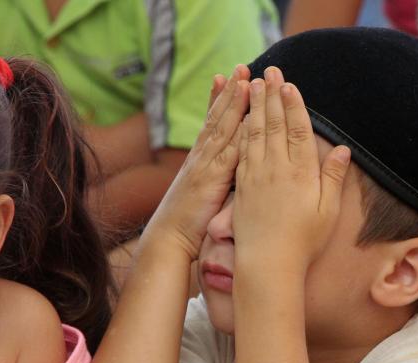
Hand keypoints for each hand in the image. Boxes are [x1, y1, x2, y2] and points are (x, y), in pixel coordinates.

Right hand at [144, 65, 250, 258]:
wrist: (169, 241)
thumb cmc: (188, 225)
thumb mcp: (205, 195)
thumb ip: (219, 179)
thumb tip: (235, 172)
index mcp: (201, 161)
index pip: (213, 124)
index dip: (222, 100)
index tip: (233, 79)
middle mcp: (201, 157)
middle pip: (218, 117)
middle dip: (230, 91)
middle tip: (241, 67)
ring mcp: (205, 165)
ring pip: (222, 127)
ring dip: (234, 102)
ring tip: (244, 78)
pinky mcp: (211, 178)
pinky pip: (228, 149)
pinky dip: (238, 130)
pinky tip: (249, 117)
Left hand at [233, 66, 350, 274]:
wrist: (268, 264)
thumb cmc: (303, 241)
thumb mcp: (327, 212)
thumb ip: (334, 179)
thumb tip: (342, 150)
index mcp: (301, 173)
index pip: (298, 130)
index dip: (295, 105)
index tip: (290, 84)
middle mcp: (277, 169)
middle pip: (275, 124)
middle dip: (272, 95)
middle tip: (270, 71)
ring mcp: (256, 175)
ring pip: (255, 132)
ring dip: (255, 106)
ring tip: (254, 84)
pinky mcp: (241, 185)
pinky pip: (241, 149)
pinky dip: (241, 129)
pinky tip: (241, 117)